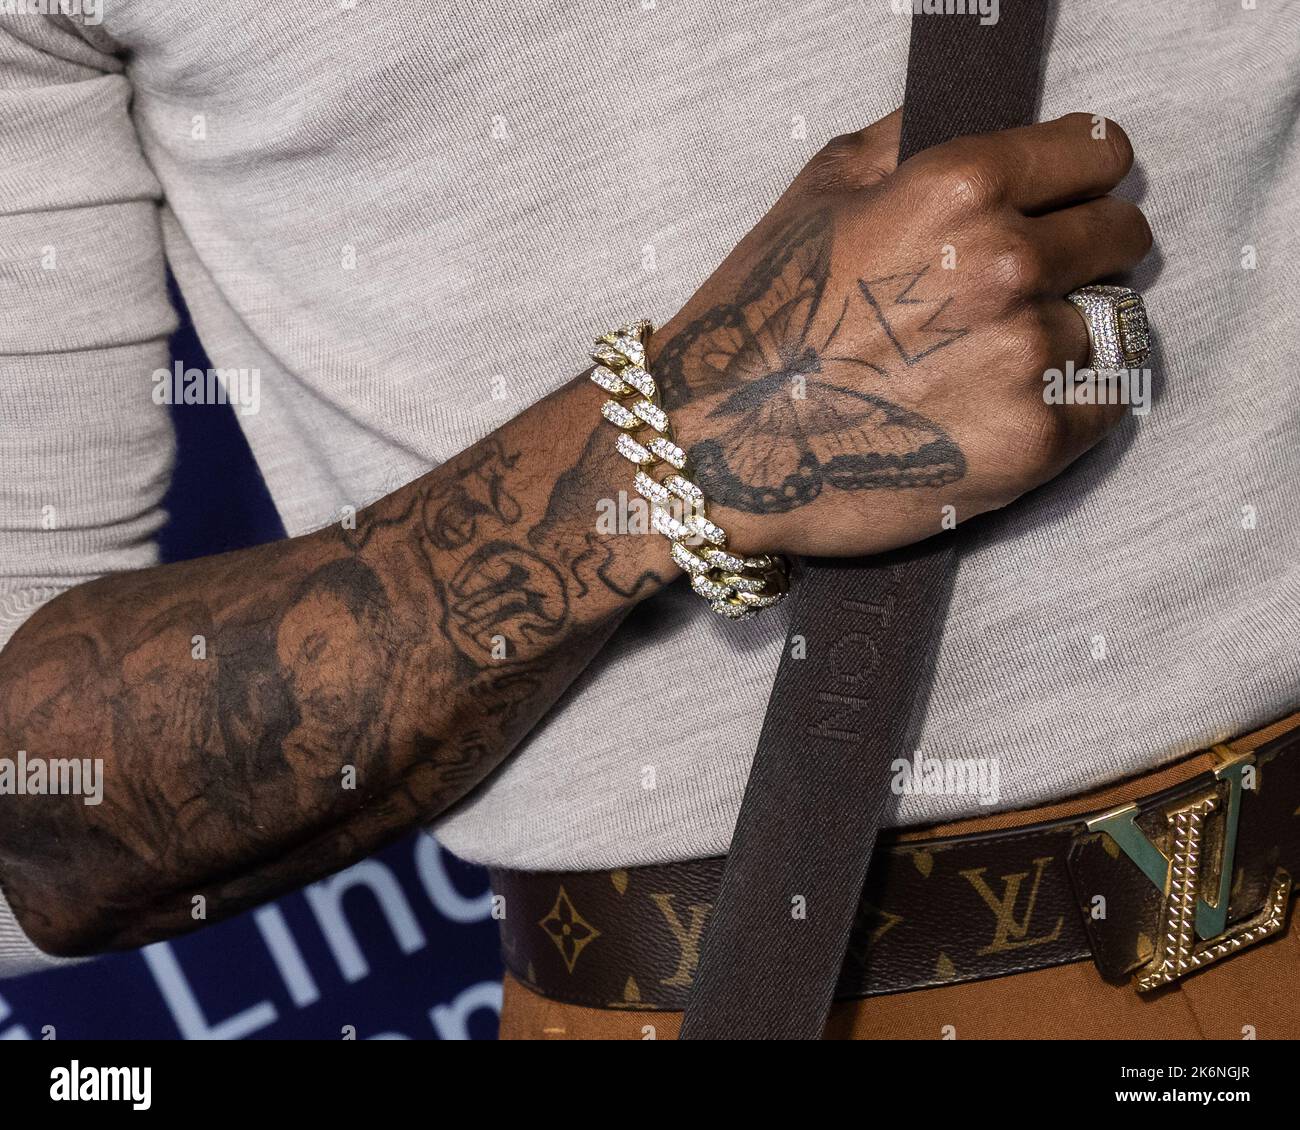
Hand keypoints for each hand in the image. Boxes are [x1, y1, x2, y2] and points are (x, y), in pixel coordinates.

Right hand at [647, 110, 1151, 557]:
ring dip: (1063, 339)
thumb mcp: (824, 188)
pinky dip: (1069, 405)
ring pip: (1106, 327)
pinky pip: (1105, 404)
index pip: (1098, 153)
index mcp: (962, 187)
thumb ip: (919, 138)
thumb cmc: (765, 315)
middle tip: (1023, 290)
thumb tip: (994, 123)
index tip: (1067, 203)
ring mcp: (1026, 358)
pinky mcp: (1033, 441)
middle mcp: (1007, 265)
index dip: (1081, 177)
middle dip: (1083, 254)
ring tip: (985, 365)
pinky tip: (1000, 409)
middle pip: (1120, 238)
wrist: (720, 445)